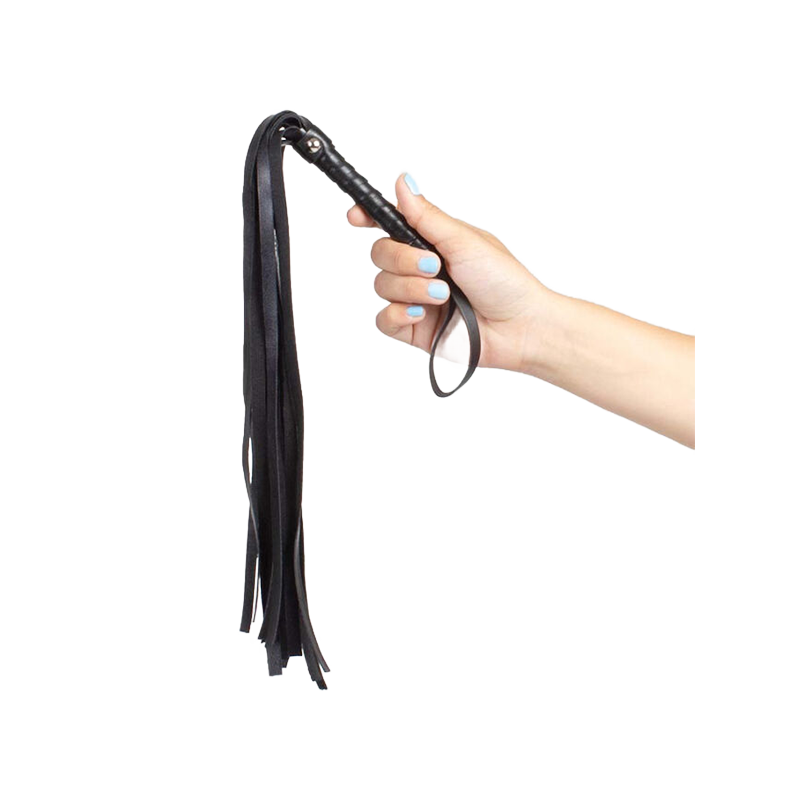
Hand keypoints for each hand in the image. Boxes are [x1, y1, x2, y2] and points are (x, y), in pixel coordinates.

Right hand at [347, 173, 548, 373]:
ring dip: (410, 289)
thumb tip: (404, 183)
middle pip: (381, 254)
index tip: (357, 216)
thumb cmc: (506, 282)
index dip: (370, 217)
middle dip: (403, 259)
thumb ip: (427, 216)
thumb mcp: (465, 240)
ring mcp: (417, 299)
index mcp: (434, 242)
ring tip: (442, 296)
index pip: (392, 224)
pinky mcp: (415, 328)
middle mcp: (422, 269)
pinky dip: (399, 315)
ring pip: (382, 286)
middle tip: (434, 267)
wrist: (519, 328)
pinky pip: (385, 320)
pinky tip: (422, 314)